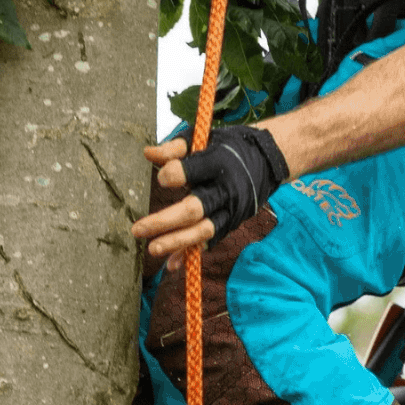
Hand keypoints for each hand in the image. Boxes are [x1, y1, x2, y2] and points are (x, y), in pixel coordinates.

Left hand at [131, 127, 290, 270]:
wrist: (267, 162)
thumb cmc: (228, 148)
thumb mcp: (203, 140)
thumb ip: (176, 147)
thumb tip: (148, 154)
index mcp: (218, 163)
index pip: (192, 171)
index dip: (174, 175)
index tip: (162, 177)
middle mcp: (226, 190)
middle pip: (195, 209)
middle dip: (164, 221)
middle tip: (137, 229)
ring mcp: (231, 211)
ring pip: (203, 231)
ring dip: (177, 243)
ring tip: (152, 249)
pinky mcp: (232, 223)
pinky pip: (209, 242)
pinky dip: (191, 254)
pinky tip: (172, 264)